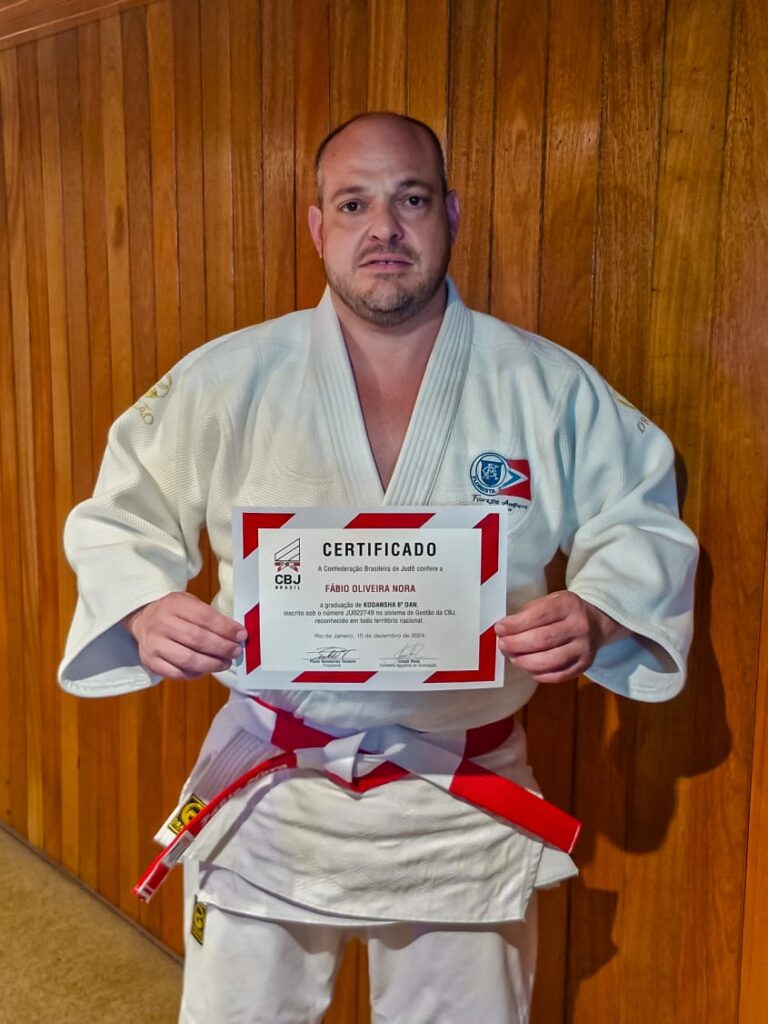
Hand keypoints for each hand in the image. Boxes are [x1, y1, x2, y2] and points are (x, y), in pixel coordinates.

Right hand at [123, 592, 246, 679]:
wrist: (143, 620)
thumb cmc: (174, 613)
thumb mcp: (190, 604)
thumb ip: (211, 617)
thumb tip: (236, 635)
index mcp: (174, 604)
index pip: (205, 617)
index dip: (226, 628)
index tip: (241, 635)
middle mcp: (161, 624)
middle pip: (198, 639)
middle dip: (222, 647)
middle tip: (236, 651)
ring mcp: (153, 645)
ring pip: (188, 659)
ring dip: (212, 663)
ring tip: (225, 662)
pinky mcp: (150, 662)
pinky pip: (178, 673)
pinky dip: (197, 673)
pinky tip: (207, 668)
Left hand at [494, 591, 629, 683]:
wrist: (597, 623)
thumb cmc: (565, 611)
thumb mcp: (551, 601)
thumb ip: (529, 612)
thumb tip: (505, 629)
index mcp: (568, 605)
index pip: (539, 615)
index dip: (516, 624)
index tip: (499, 628)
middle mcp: (579, 626)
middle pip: (543, 640)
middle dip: (516, 645)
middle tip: (502, 645)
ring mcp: (584, 648)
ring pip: (550, 661)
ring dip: (525, 662)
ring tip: (513, 658)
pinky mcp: (585, 665)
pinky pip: (558, 675)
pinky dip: (539, 674)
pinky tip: (529, 668)